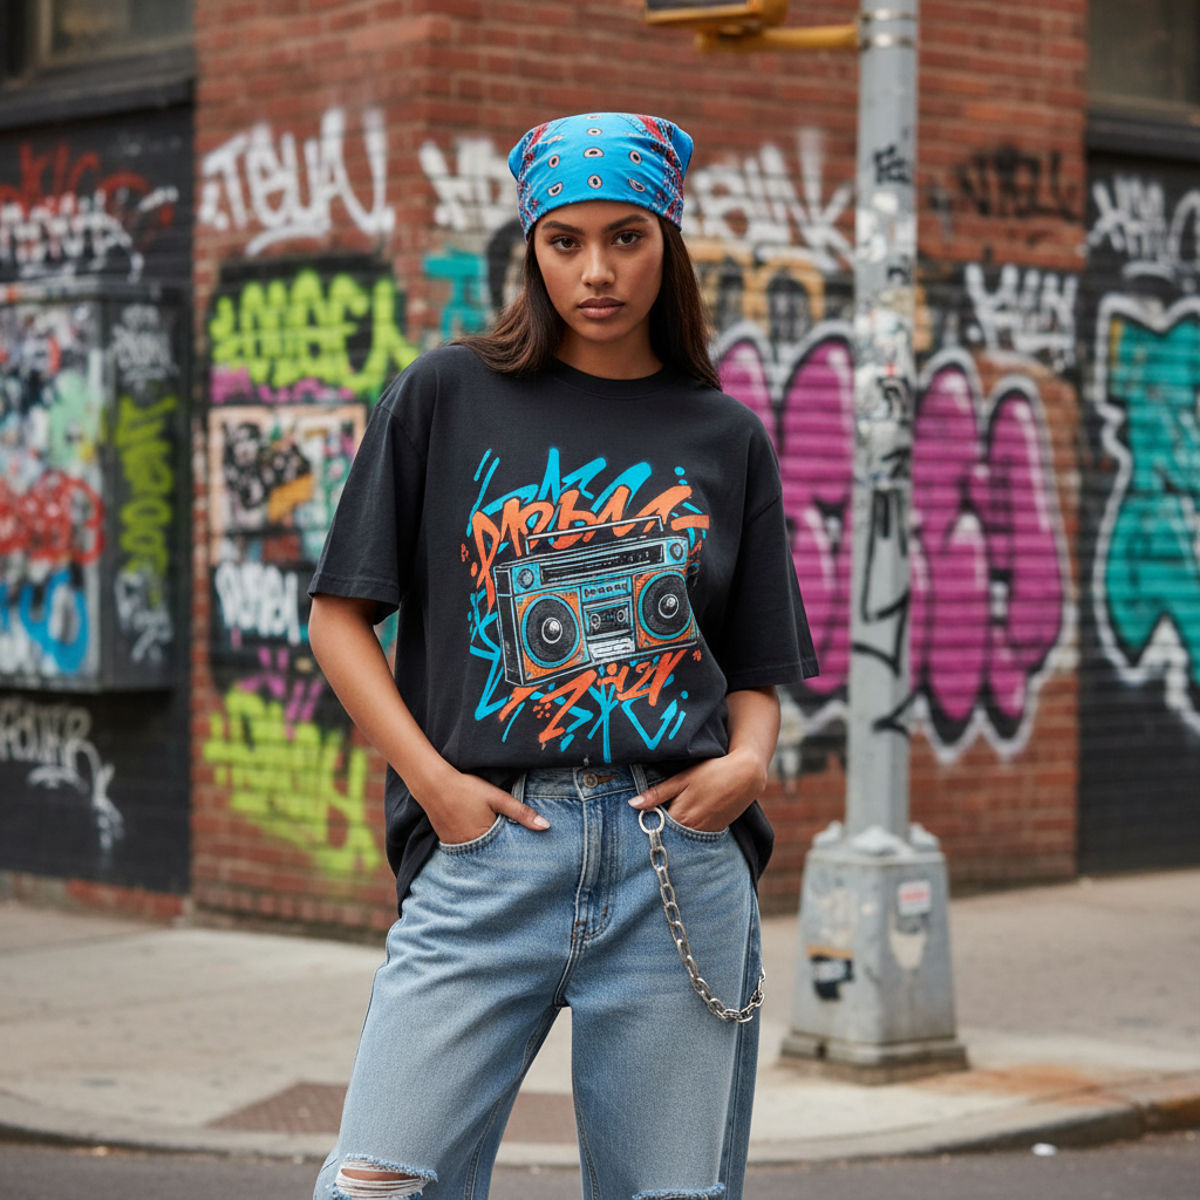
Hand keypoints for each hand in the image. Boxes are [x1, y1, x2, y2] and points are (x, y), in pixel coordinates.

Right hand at [414, 765, 548, 844]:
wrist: (433, 783)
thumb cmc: (467, 789)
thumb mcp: (498, 798)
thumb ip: (522, 813)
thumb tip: (546, 827)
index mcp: (484, 840)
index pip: (505, 854)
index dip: (515, 853)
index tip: (527, 857)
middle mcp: (469, 848)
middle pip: (491, 856)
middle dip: (502, 855)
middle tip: (514, 855)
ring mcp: (456, 846)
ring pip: (478, 853)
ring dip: (487, 851)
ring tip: (498, 850)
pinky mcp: (447, 841)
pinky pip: (465, 848)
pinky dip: (473, 846)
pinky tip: (478, 839)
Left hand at [628, 747, 767, 832]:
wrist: (746, 776)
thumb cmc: (712, 773)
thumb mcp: (682, 779)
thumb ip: (657, 794)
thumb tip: (633, 804)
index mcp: (681, 817)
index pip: (654, 829)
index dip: (645, 824)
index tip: (635, 821)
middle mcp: (692, 831)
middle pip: (667, 837)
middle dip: (658, 832)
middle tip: (648, 823)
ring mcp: (705, 834)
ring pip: (681, 839)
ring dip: (672, 833)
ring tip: (667, 821)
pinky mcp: (715, 832)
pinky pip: (694, 838)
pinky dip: (686, 833)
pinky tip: (684, 821)